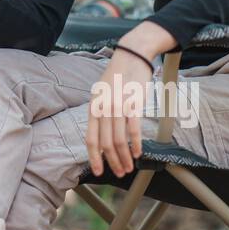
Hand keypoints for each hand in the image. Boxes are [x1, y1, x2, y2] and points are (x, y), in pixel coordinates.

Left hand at [86, 48, 153, 177]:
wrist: (131, 56)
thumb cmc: (118, 76)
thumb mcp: (102, 94)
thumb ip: (100, 112)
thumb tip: (101, 134)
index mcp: (93, 107)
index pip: (91, 139)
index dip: (94, 157)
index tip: (99, 171)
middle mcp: (103, 108)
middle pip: (105, 143)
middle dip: (112, 162)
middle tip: (120, 173)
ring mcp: (117, 106)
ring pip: (119, 140)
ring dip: (124, 157)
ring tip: (129, 167)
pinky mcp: (133, 104)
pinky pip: (133, 130)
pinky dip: (136, 144)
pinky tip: (138, 153)